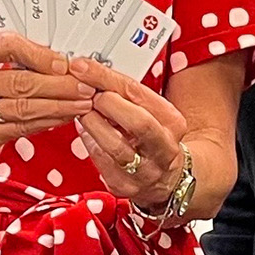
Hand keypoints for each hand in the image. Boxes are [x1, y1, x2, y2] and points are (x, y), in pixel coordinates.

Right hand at [0, 32, 94, 165]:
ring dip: (60, 105)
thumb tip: (64, 60)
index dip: (40, 54)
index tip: (65, 63)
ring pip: (24, 108)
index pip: (7, 45)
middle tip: (85, 86)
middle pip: (20, 81)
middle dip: (60, 84)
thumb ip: (17, 57)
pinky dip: (48, 121)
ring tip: (82, 102)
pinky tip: (64, 116)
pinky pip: (21, 128)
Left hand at [66, 56, 187, 211]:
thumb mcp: (151, 112)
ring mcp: (146, 171)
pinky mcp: (126, 186)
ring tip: (82, 111)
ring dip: (93, 124)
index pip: (139, 93)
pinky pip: (102, 163)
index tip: (84, 68)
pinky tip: (84, 131)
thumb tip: (92, 74)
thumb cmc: (154, 138)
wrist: (168, 178)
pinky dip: (89, 143)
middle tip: (88, 94)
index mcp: (172, 122)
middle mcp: (163, 148)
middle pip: (137, 122)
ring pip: (116, 146)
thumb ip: (126, 94)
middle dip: (107, 104)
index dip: (107, 78)